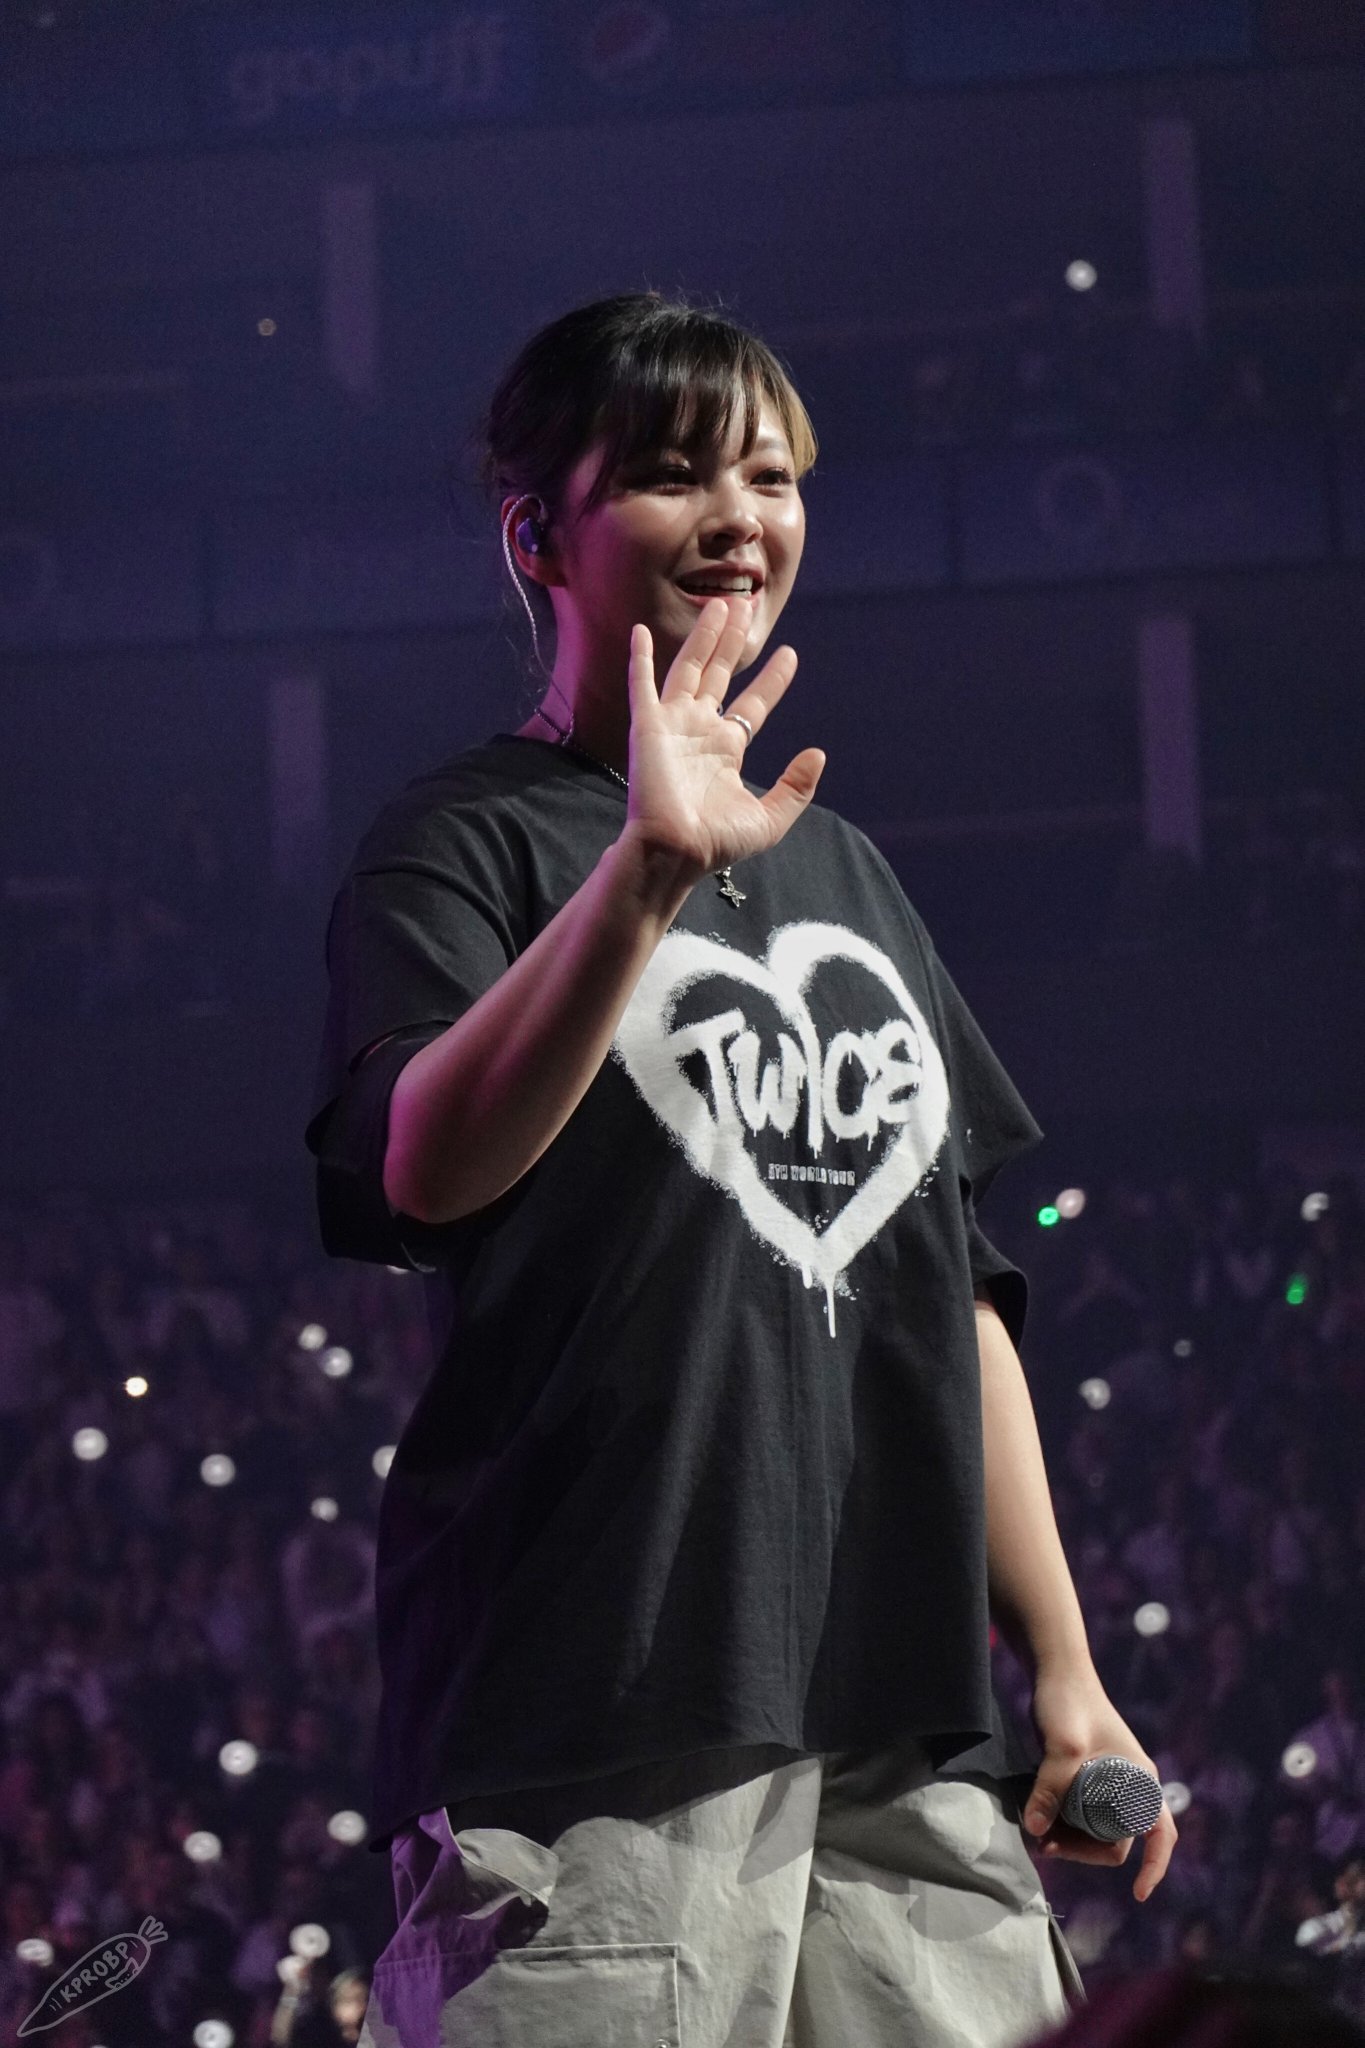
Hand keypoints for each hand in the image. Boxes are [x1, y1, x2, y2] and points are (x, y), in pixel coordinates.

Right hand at [623, 595, 824, 877]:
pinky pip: (643, 685)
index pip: (753, 705)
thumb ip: (796, 787)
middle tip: (745, 607)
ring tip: (719, 605)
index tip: (790, 655)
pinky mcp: (648, 727)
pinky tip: (640, 631)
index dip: (772, 680)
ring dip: (703, 637)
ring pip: (690, 669)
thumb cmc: (716, 842)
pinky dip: (640, 658)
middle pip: (720, 674)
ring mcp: (672, 726)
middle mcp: (700, 731)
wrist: (675, 851)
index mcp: (727, 750)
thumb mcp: (769, 819)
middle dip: (733, 642)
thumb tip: (818, 754)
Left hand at [1022, 1666, 1177, 1901]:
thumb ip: (1051, 1788)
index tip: (1139, 1895)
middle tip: (1048, 1847)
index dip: (1155, 1868)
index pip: (1161, 1835)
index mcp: (1141, 1779)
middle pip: (1118, 1840)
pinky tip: (1039, 1820)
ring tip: (1038, 1834)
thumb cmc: (1068, 1701)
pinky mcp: (1088, 1777)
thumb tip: (1035, 1829)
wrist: (1055, 1669)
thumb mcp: (1061, 1746)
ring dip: (1073, 1840)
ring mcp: (1110, 1782)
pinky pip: (1083, 1814)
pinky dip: (1065, 1823)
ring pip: (1098, 1830)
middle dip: (1087, 1853)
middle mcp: (1131, 1784)